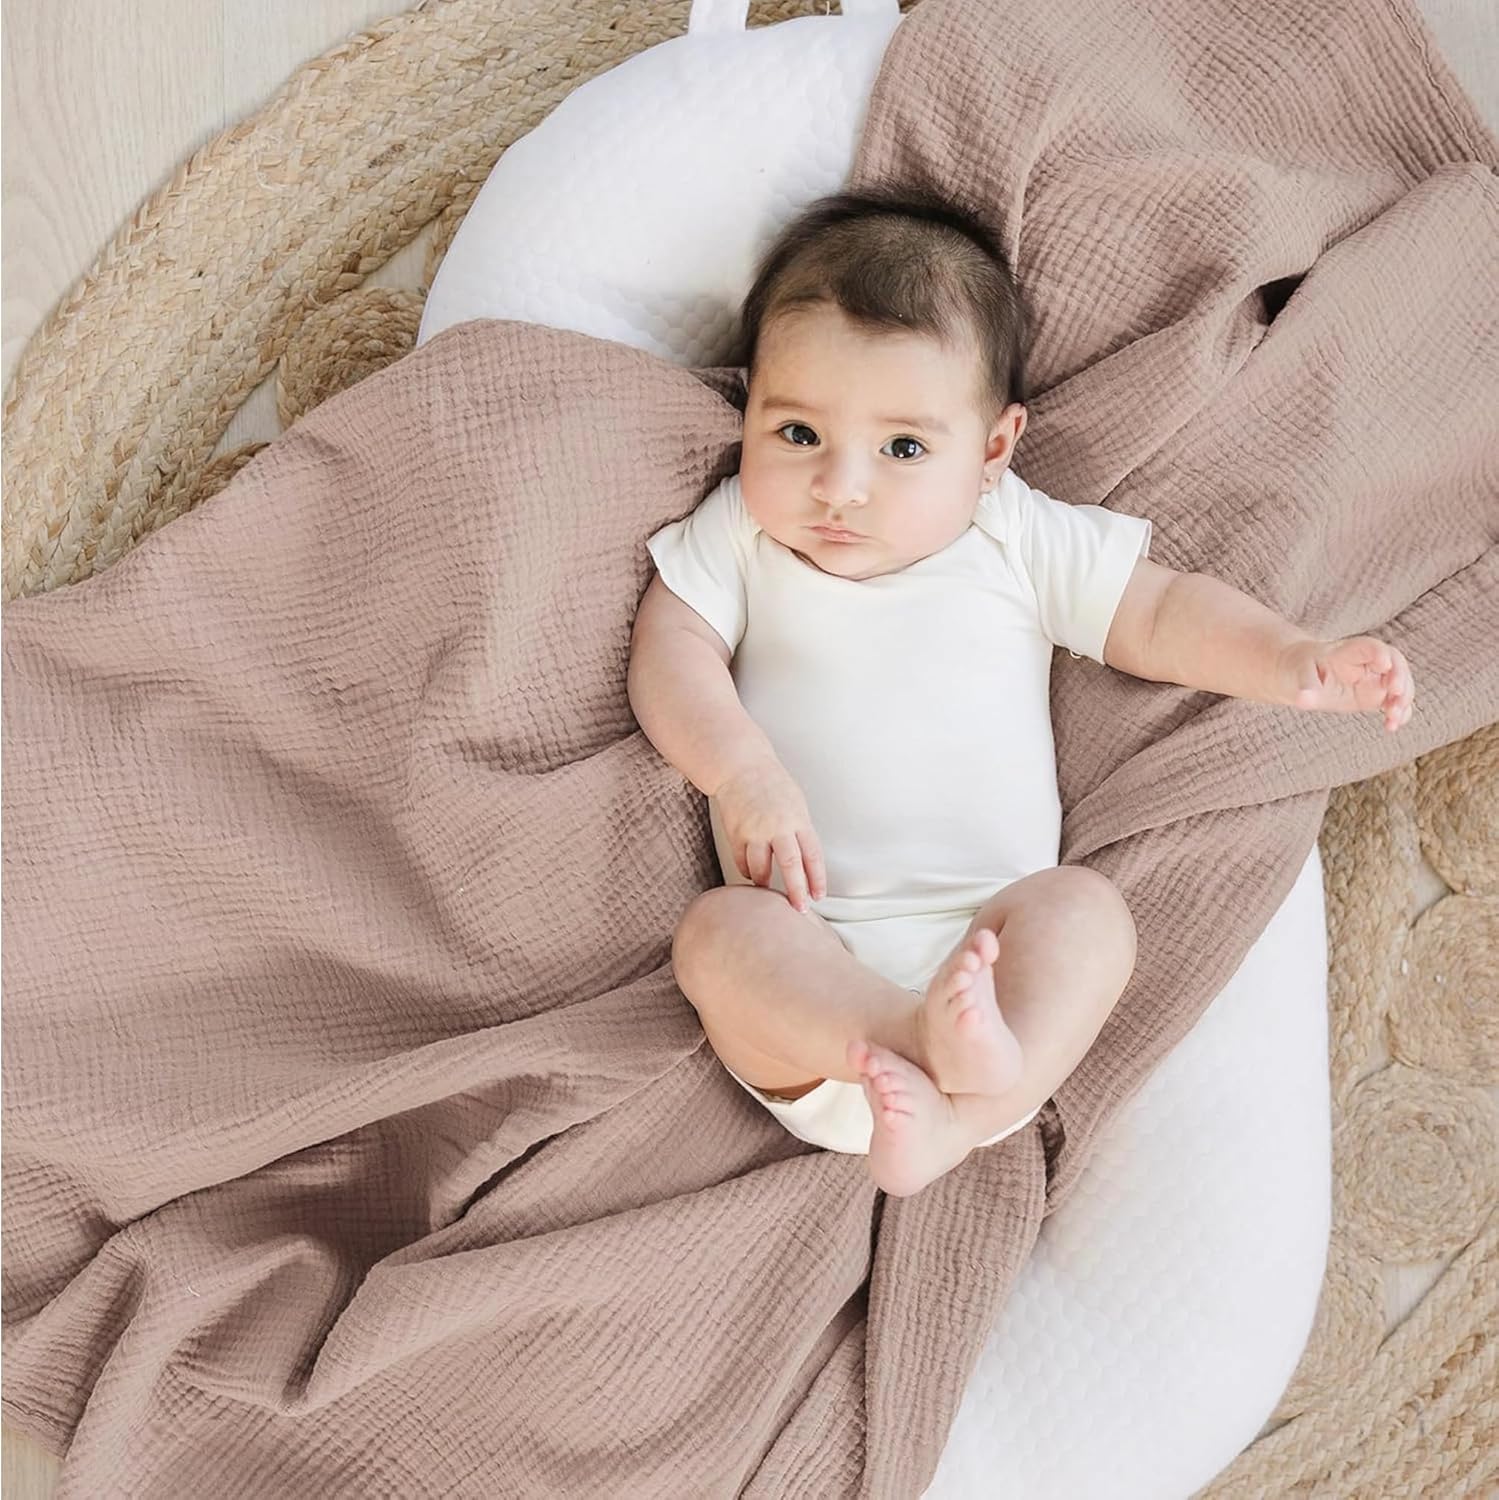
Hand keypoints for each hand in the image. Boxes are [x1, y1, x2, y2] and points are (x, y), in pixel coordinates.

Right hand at [713, 756, 826, 912]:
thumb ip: (800, 830)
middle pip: (790, 866)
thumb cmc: (772, 784)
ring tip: (769, 890)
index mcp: (798, 819)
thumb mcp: (796, 804)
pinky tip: (752, 873)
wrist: (740, 768)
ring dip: (765, 883)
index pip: (813, 855)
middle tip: (799, 909)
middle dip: (796, 890)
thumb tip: (806, 860)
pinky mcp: (735, 834)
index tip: (818, 896)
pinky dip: (748, 871)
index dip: (817, 879)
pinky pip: (742, 862)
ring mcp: (754, 831)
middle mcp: (777, 827)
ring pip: (761, 869)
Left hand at [1282, 636, 1413, 730]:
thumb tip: (1302, 700)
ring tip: (1392, 718)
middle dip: (1400, 676)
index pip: (1368, 647)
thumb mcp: (1299, 675)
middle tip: (1396, 694)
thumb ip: (1305, 686)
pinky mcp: (1377, 695)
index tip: (1385, 664)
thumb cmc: (1301, 669)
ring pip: (1400, 683)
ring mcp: (1375, 679)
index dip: (1379, 653)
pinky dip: (1400, 713)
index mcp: (1347, 652)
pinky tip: (1393, 726)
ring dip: (1403, 700)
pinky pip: (1395, 702)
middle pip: (1395, 662)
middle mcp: (1368, 663)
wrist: (1302, 675)